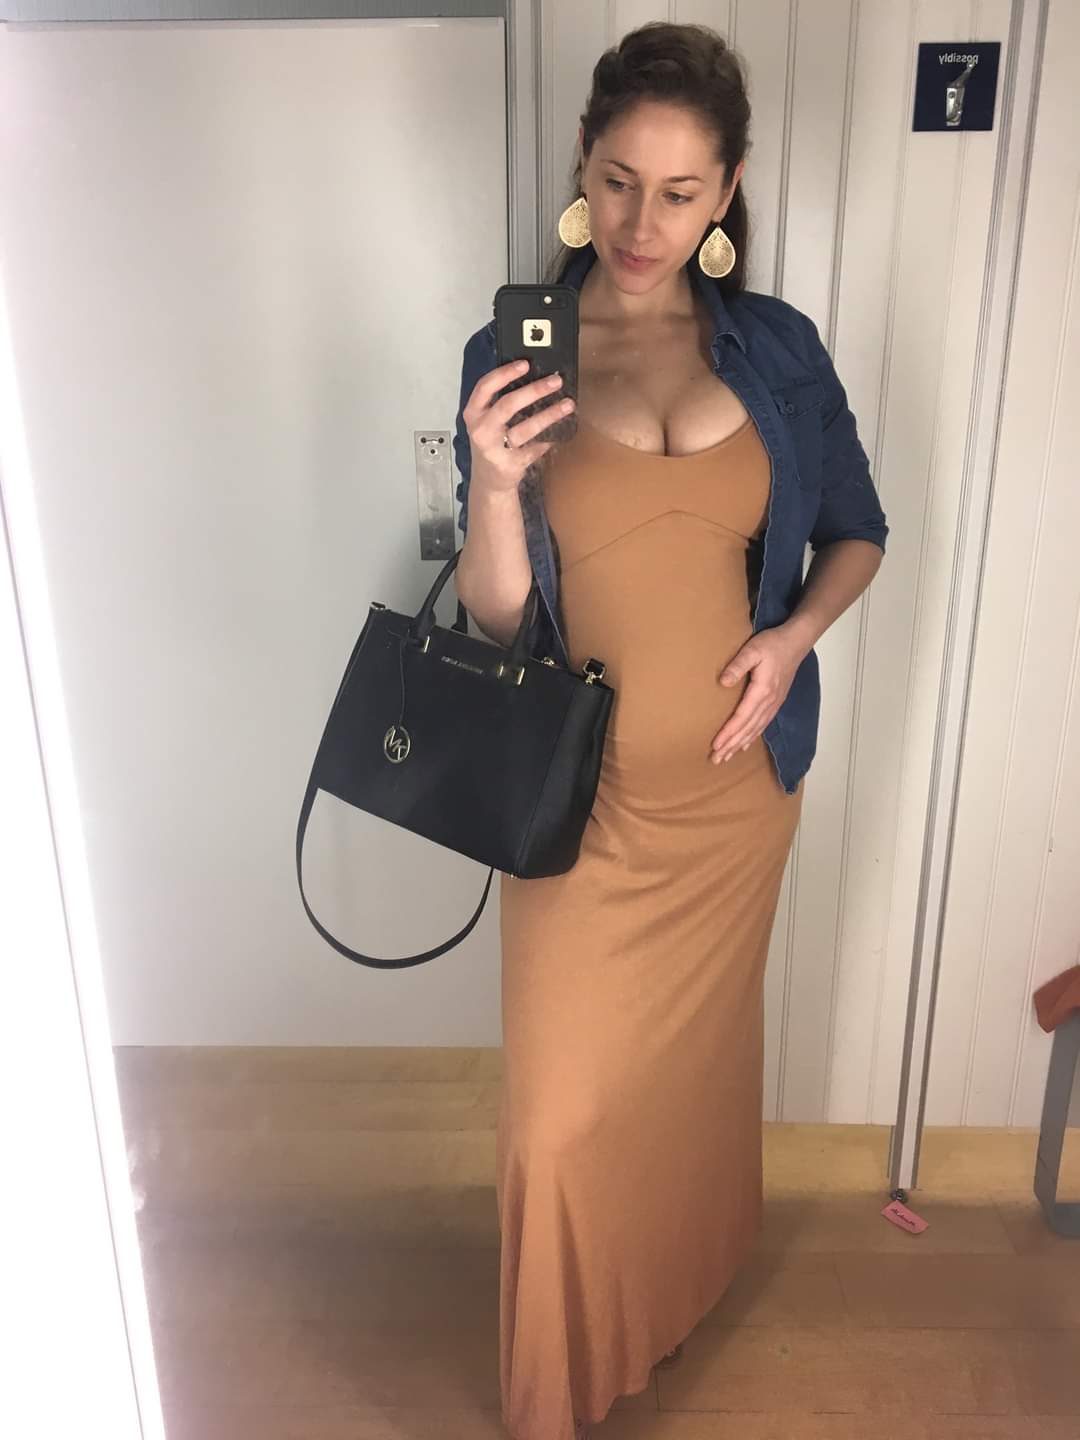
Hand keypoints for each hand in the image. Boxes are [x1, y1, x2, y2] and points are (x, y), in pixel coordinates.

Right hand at [464, 360, 575, 496]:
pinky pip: (535, 448)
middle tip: (556, 381)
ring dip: (550, 414)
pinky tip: (560, 431)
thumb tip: (532, 376)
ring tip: (568, 404)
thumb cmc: (491, 442)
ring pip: (526, 428)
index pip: (485, 386)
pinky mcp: (510, 464)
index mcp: (473, 413)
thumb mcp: (486, 420)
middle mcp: (481, 430)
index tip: (526, 364)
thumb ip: (499, 401)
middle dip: (535, 390)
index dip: (505, 373)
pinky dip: (549, 439)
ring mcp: (495, 449)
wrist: (488, 480)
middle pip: (508, 405)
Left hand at [709, 623, 810, 763]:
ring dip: (740, 744)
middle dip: (731, 745)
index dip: (728, 733)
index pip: (741, 718)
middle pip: (747, 729)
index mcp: (762, 691)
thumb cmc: (773, 644)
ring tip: (726, 757)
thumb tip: (722, 683)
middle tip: (716, 760)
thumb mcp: (752, 650)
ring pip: (755, 730)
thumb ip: (737, 665)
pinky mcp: (776, 701)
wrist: (796, 642)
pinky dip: (752, 737)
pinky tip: (745, 745)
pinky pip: (762, 725)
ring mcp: (774, 704)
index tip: (715, 745)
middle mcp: (769, 702)